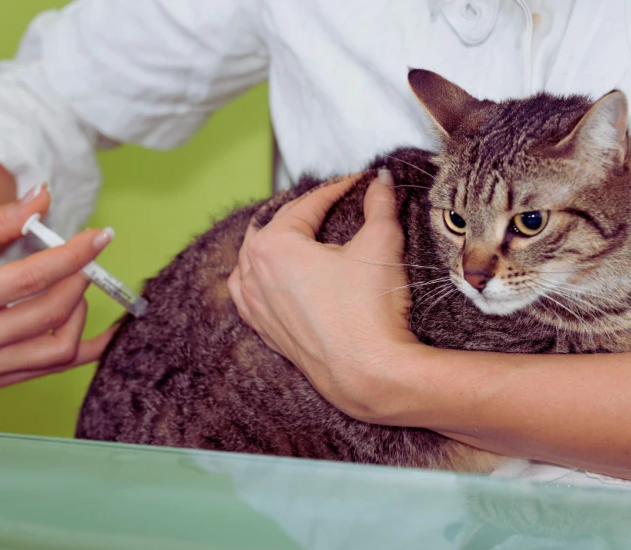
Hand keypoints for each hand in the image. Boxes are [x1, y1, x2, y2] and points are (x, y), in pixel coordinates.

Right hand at [0, 186, 116, 386]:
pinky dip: (80, 350)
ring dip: (81, 316)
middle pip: (53, 314)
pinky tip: (97, 332)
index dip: (75, 254)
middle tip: (86, 259)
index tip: (100, 237)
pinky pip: (49, 370)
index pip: (34, 277)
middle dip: (81, 281)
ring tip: (74, 289)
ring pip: (59, 351)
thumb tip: (43, 201)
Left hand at [228, 170, 419, 421]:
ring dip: (271, 242)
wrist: (368, 373)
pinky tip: (270, 278)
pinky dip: (257, 278)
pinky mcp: (265, 331)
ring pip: (252, 261)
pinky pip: (249, 295)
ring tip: (293, 235)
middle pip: (273, 228)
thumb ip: (379, 205)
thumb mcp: (380, 243)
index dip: (337, 189)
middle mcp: (254, 274)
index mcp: (272, 245)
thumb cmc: (369, 308)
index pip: (307, 204)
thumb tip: (380, 180)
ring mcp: (255, 306)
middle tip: (329, 203)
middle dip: (301, 212)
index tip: (358, 182)